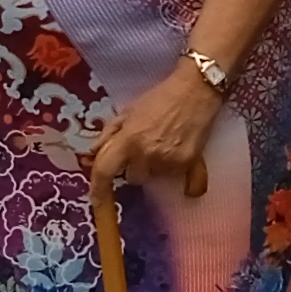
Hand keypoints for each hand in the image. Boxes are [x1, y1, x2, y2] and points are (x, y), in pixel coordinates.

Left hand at [91, 62, 220, 196]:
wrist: (195, 90)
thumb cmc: (160, 98)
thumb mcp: (129, 110)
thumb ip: (110, 133)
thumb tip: (95, 153)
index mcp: (128, 139)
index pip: (105, 170)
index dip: (98, 188)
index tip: (95, 200)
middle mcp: (146, 154)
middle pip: (132, 178)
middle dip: (135, 166)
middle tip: (144, 147)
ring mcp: (168, 162)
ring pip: (154, 176)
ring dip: (154, 166)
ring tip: (164, 144)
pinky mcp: (188, 164)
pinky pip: (174, 176)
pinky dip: (173, 167)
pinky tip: (177, 151)